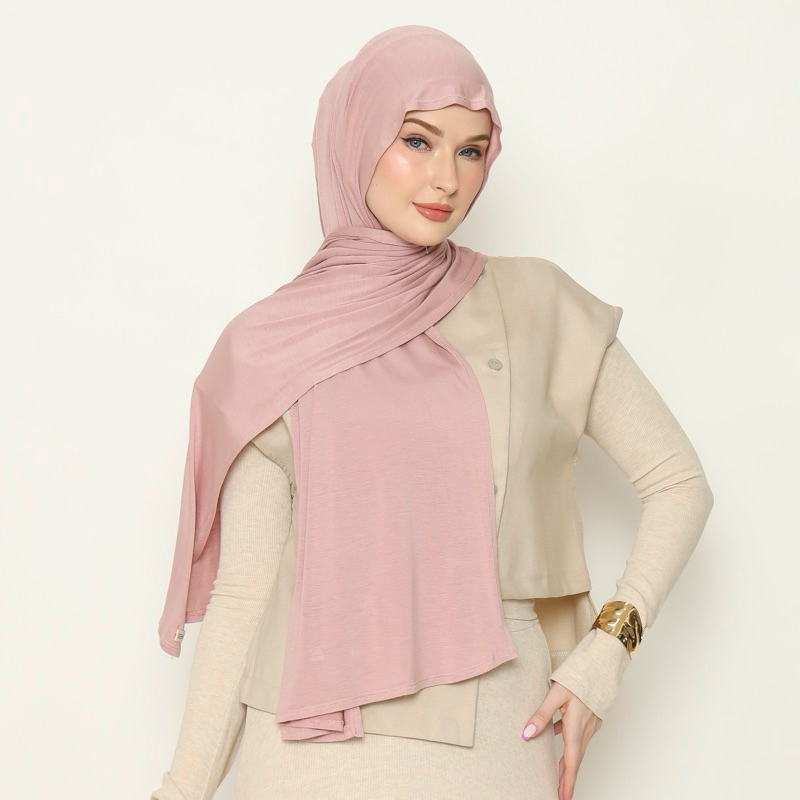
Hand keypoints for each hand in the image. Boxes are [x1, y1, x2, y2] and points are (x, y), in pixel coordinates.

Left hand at [521, 681, 601, 799]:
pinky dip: (569, 744)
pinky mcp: (589, 717)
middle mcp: (585, 729)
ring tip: (557, 775)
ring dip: (567, 763)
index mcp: (576, 727)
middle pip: (574, 760)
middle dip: (566, 779)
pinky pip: (578, 736)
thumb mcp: (556, 694)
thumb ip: (541, 714)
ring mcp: (589, 724)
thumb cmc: (579, 676)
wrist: (601, 664)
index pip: (570, 762)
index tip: (562, 798)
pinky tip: (556, 735)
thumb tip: (527, 734)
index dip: (566, 782)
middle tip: (559, 795)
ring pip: (577, 749)